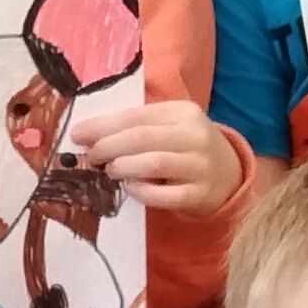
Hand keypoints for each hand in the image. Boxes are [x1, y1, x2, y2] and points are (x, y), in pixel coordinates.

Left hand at [64, 95, 242, 217]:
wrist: (228, 176)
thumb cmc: (185, 149)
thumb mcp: (167, 128)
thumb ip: (134, 127)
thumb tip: (87, 133)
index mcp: (183, 112)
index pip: (136, 116)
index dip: (103, 126)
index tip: (79, 135)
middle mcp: (195, 135)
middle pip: (141, 138)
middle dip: (108, 147)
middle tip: (91, 157)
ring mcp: (201, 166)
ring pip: (153, 163)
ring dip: (123, 167)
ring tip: (110, 171)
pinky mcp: (201, 194)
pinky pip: (165, 195)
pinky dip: (142, 192)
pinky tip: (132, 188)